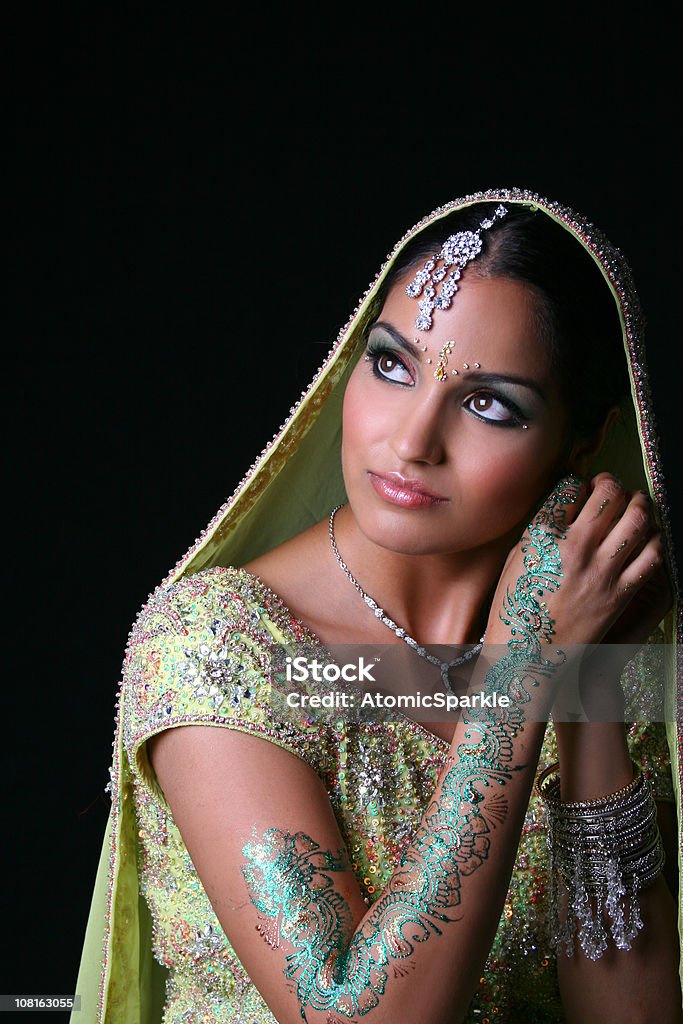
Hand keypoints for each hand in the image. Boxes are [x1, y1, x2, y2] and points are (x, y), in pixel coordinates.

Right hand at [485, 472, 668, 654]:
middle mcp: (574, 549)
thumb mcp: (515, 560)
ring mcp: (601, 572)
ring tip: (636, 504)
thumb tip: (566, 506)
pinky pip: (652, 555)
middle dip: (613, 484)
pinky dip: (654, 538)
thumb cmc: (516, 610)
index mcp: (541, 537)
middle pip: (609, 495)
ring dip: (640, 504)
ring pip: (638, 519)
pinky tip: (646, 538)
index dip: (578, 482)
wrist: (528, 658)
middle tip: (612, 488)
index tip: (580, 487)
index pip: (569, 489)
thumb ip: (541, 530)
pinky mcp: (620, 594)